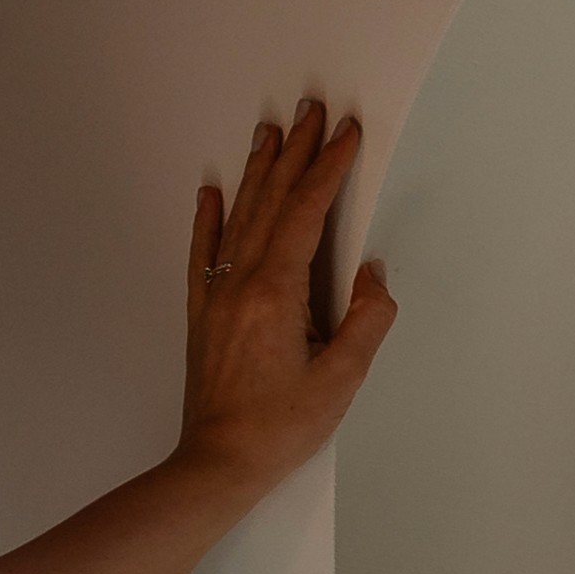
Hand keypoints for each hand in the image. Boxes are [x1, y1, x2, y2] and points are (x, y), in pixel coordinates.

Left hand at [178, 97, 400, 498]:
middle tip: (308, 109)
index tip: (346, 132)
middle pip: (272, 202)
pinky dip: (207, 220)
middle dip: (294, 153)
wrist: (217, 464)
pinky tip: (210, 192)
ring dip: (257, 172)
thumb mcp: (341, 380)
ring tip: (268, 132)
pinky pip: (203, 255)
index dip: (328, 169)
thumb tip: (372, 276)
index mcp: (277, 293)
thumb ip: (365, 322)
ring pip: (239, 219)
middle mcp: (241, 284)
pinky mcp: (203, 316)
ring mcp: (217, 297)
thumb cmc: (279, 428)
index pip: (308, 213)